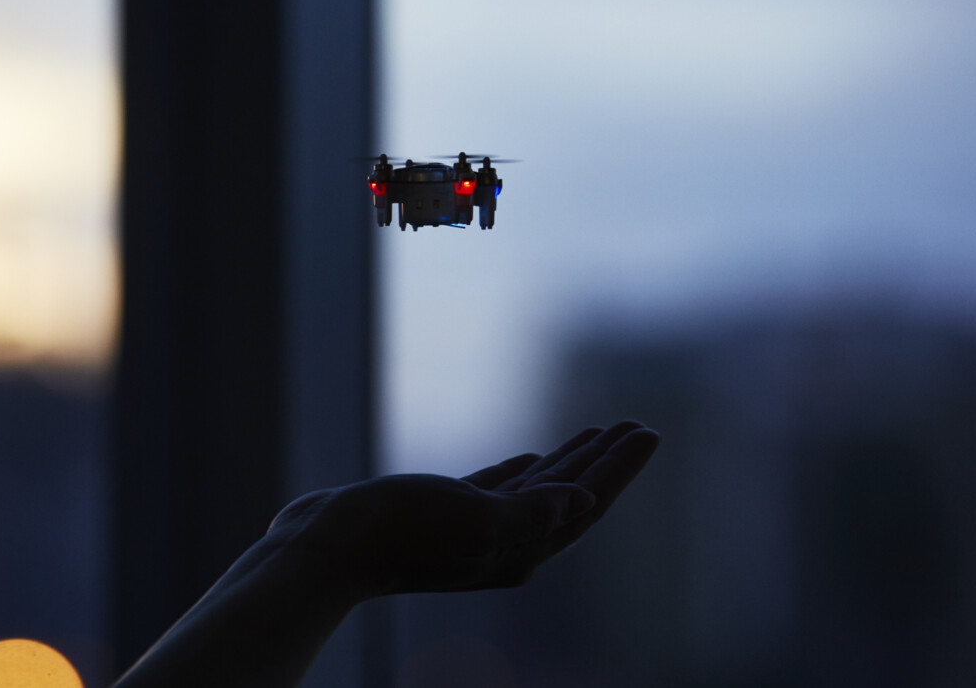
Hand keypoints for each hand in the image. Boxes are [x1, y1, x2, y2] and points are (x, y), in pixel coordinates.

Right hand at [270, 422, 658, 598]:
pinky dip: (524, 472)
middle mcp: (505, 545)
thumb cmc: (399, 532)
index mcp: (520, 549)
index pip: (585, 504)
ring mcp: (474, 531)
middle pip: (571, 499)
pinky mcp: (444, 515)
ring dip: (570, 461)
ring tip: (599, 430)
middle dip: (605, 463)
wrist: (328, 548)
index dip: (619, 469)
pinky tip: (535, 456)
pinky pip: (500, 491)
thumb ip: (529, 510)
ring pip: (538, 492)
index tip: (647, 432)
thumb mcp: (471, 519)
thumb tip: (580, 501)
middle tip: (636, 426)